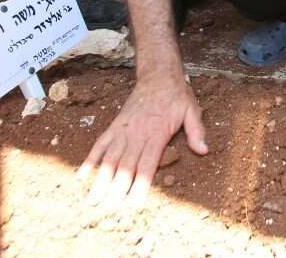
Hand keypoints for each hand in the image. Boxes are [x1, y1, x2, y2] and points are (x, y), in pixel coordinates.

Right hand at [78, 73, 208, 205]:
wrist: (158, 75)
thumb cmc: (177, 96)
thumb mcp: (192, 110)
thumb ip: (196, 131)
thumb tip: (203, 151)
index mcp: (157, 133)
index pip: (147, 164)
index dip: (140, 185)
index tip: (133, 203)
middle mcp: (138, 133)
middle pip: (125, 166)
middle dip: (116, 189)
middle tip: (107, 209)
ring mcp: (124, 130)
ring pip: (110, 158)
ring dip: (100, 180)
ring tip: (91, 199)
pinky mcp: (115, 126)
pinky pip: (100, 144)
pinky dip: (90, 160)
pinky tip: (82, 176)